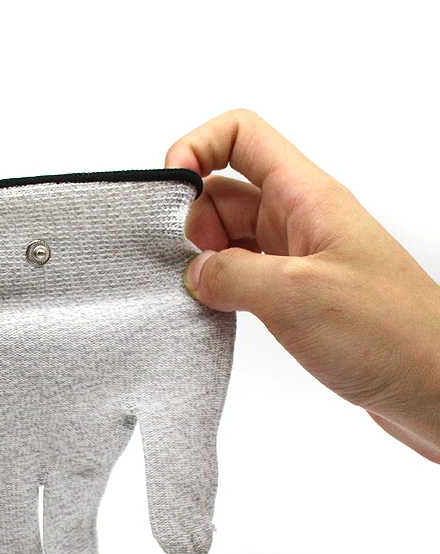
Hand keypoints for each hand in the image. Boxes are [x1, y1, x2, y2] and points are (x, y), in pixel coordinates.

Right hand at [165, 109, 439, 461]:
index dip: (197, 149)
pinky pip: (242, 276)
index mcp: (306, 197)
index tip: (171, 193)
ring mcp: (297, 258)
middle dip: (192, 220)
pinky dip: (219, 287)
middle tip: (187, 266)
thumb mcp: (294, 296)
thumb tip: (193, 273)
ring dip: (203, 259)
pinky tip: (211, 313)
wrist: (432, 386)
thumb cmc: (386, 334)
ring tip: (197, 295)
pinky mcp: (295, 295)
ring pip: (230, 238)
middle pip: (225, 191)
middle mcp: (299, 220)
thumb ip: (230, 274)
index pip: (242, 136)